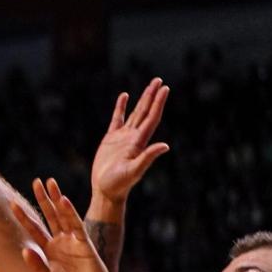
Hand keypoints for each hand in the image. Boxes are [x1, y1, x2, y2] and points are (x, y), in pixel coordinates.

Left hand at [14, 178, 118, 271]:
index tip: (11, 202)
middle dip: (42, 199)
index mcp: (49, 250)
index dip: (23, 216)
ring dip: (56, 199)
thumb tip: (25, 251)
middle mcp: (60, 241)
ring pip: (62, 215)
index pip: (34, 229)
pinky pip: (76, 225)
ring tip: (50, 182)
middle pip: (49, 215)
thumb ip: (36, 266)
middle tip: (36, 181)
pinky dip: (69, 212)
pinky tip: (63, 200)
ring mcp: (73, 241)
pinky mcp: (85, 243)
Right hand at [92, 78, 169, 201]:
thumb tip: (165, 146)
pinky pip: (117, 119)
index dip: (158, 103)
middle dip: (152, 96)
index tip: (164, 88)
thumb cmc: (119, 184)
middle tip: (159, 80)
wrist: (106, 191)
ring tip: (149, 86)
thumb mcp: (133, 171)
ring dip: (142, 99)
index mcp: (139, 142)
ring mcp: (122, 137)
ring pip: (135, 113)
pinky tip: (124, 96)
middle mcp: (134, 137)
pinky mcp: (110, 139)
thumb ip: (148, 157)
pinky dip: (121, 107)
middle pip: (145, 112)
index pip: (151, 118)